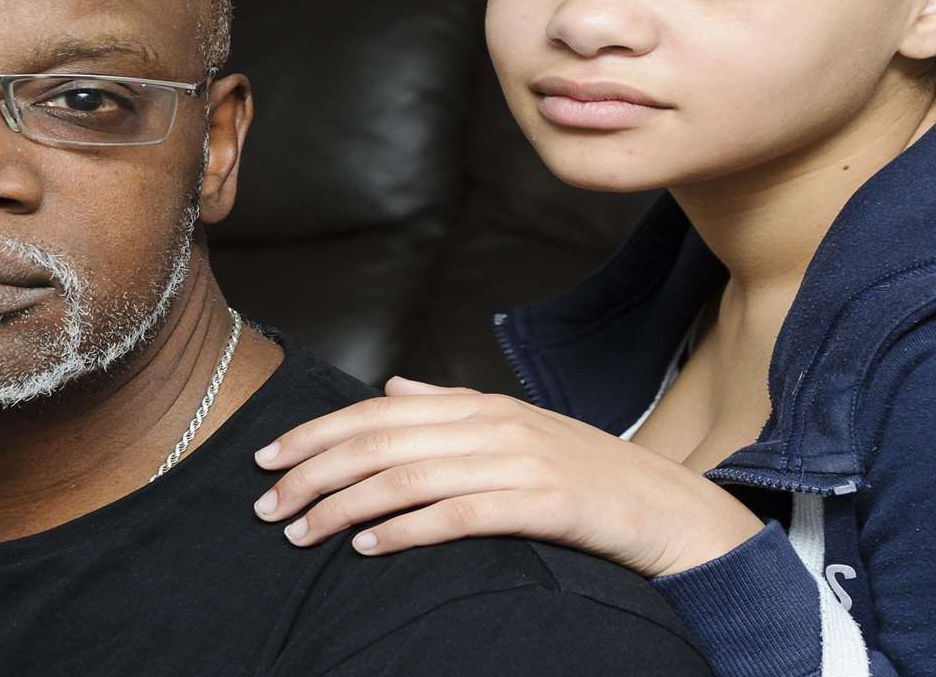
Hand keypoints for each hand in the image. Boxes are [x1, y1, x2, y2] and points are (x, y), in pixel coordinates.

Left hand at [251, 376, 765, 577]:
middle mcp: (492, 425)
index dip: (316, 434)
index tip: (266, 458)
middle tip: (266, 506)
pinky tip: (367, 549)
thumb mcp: (516, 430)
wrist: (669, 510)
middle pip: (380, 443)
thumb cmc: (586, 476)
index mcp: (479, 405)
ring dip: (342, 506)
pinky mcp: (541, 503)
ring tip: (300, 533)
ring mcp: (518, 462)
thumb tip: (392, 387)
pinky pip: (458, 515)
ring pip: (407, 478)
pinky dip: (405, 531)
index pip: (377, 413)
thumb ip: (450, 407)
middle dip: (312, 473)